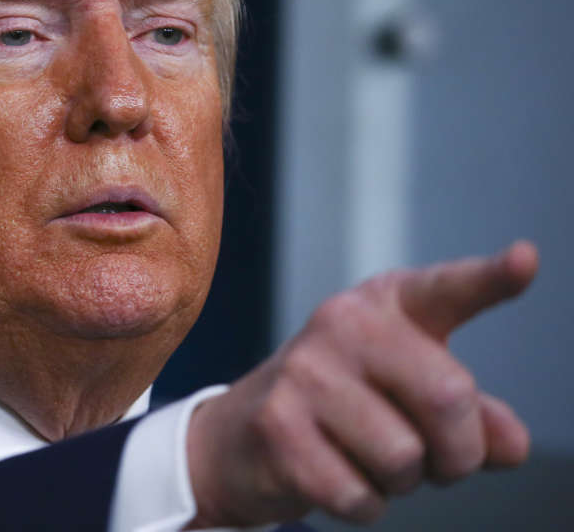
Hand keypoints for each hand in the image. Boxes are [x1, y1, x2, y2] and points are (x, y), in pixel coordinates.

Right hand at [185, 241, 538, 526]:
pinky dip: (362, 505)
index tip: (525, 260)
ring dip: (402, 483)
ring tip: (367, 460)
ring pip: (404, 457)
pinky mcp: (276, 425)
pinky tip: (334, 476)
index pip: (446, 290)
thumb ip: (473, 415)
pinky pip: (360, 496)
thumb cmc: (345, 411)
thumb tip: (510, 444)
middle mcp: (343, 324)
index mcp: (386, 306)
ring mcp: (303, 372)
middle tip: (432, 461)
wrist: (240, 436)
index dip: (491, 278)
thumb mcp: (412, 399)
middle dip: (458, 454)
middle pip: (449, 398)